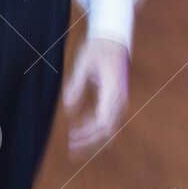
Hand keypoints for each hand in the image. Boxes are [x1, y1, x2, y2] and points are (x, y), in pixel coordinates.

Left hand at [62, 37, 129, 154]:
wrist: (113, 39)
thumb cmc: (97, 49)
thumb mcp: (83, 63)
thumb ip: (76, 85)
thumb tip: (68, 108)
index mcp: (112, 91)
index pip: (102, 122)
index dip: (88, 134)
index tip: (72, 137)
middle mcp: (120, 99)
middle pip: (108, 130)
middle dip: (90, 142)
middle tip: (71, 149)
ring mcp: (120, 100)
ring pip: (110, 128)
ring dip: (93, 138)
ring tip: (74, 144)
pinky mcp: (116, 100)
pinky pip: (108, 120)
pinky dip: (96, 128)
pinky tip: (81, 130)